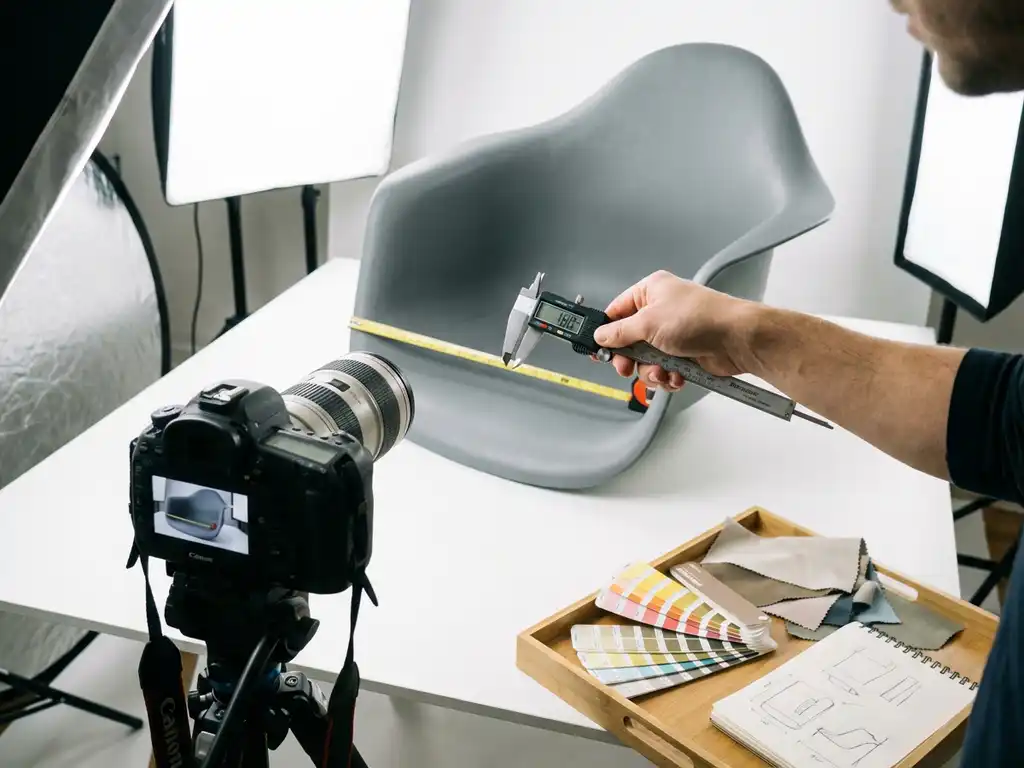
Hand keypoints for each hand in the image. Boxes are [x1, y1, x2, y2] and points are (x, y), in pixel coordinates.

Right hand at [592, 271, 755, 390]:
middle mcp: (660, 311)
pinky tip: (676, 376)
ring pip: (646, 360)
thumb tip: (600, 335)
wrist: (737, 339)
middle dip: (629, 358)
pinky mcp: (684, 354)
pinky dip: (667, 377)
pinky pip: (663, 370)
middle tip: (626, 368)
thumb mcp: (649, 323)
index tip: (598, 350)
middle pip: (629, 340)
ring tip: (662, 373)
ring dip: (650, 371)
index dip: (607, 332)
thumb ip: (620, 332)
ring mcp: (672, 334)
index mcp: (650, 292)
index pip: (617, 311)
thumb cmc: (699, 318)